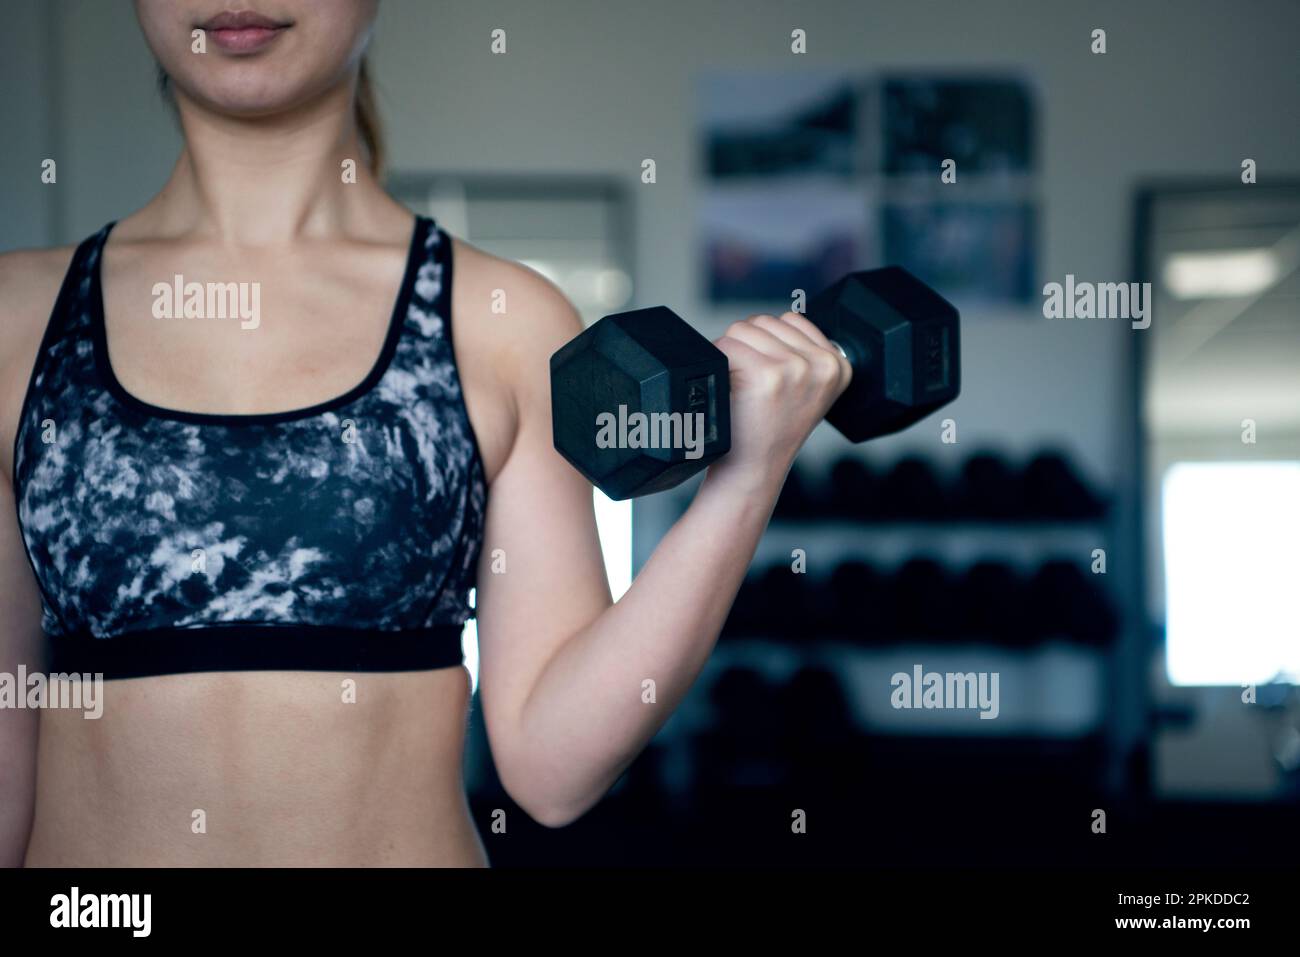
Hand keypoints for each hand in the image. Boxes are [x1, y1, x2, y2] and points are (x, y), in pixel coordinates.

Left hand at [707, 311, 851, 490]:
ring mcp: (795, 368)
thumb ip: (803, 353)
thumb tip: (779, 321)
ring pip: (742, 329)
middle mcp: (822, 365)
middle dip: (749, 348)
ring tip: (742, 388)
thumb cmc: (771, 429)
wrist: (754, 468)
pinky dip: (718, 362)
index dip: (768, 345)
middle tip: (752, 387)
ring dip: (732, 354)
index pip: (791, 320)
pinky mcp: (767, 374)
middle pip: (764, 321)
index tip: (768, 378)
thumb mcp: (807, 390)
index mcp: (839, 365)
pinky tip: (731, 388)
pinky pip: (726, 344)